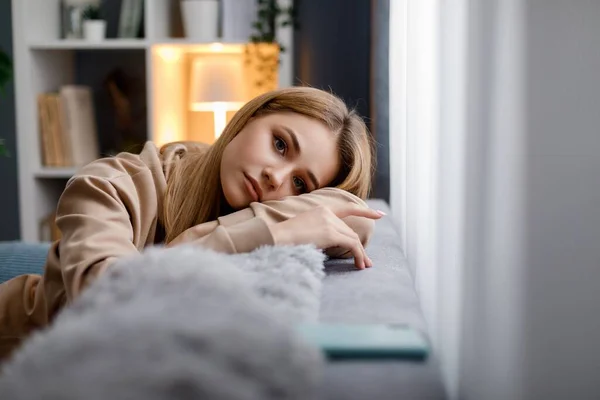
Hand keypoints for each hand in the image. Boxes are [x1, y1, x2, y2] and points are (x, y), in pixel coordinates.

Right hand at [269, 205, 383, 268]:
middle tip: (366, 262)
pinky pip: (351, 244)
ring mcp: (329, 221)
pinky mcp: (330, 232)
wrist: (275, 238)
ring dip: (360, 254)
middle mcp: (326, 212)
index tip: (380, 215)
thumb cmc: (284, 240)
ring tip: (363, 266)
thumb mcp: (304, 232)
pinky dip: (358, 254)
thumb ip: (320, 234)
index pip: (348, 208)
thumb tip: (332, 246)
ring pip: (352, 238)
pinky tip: (359, 264)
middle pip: (349, 231)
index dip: (365, 211)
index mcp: (320, 210)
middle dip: (359, 247)